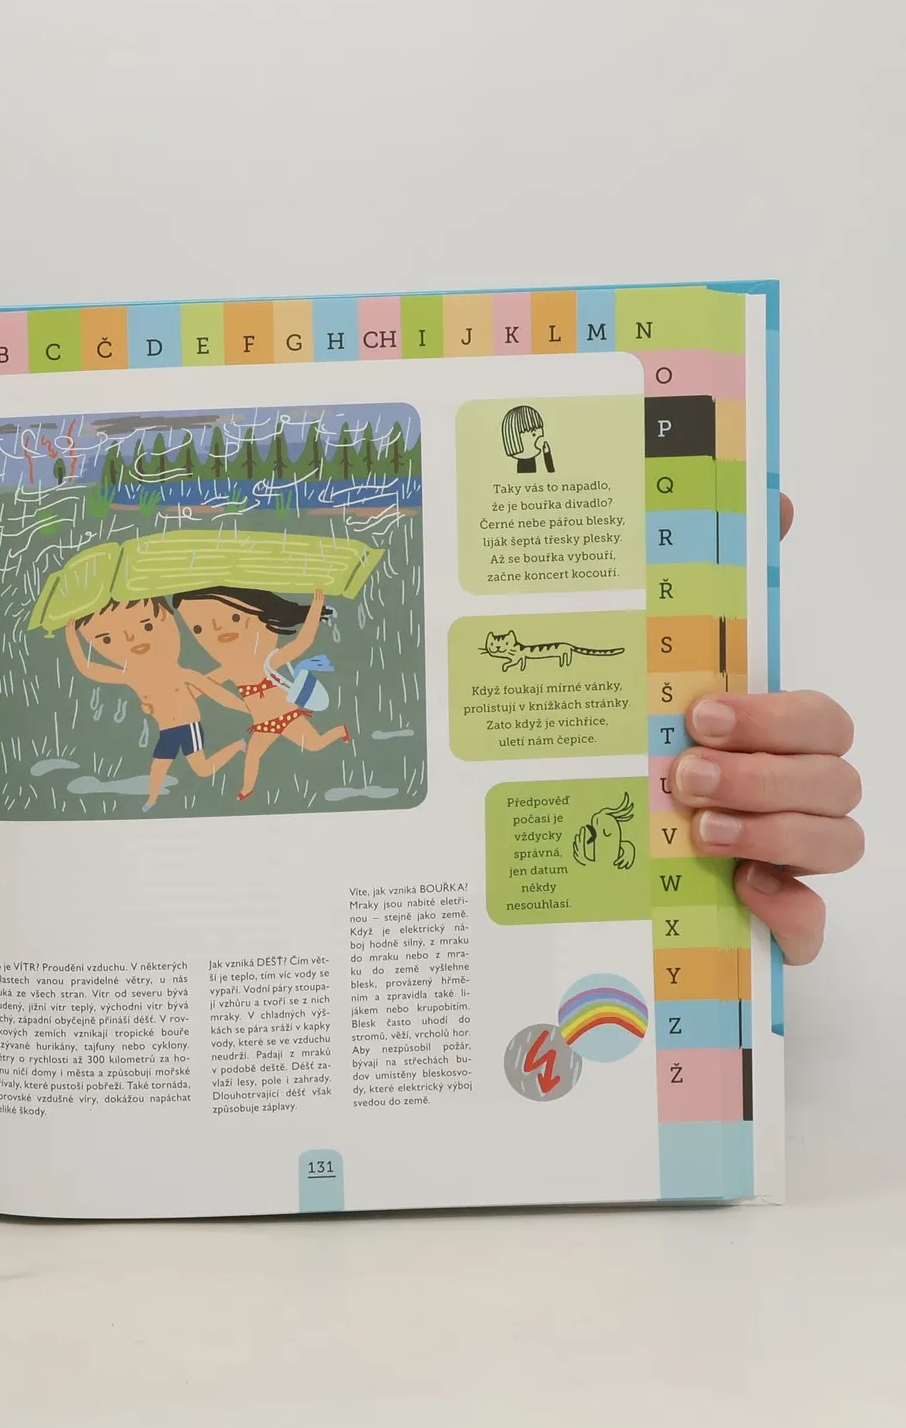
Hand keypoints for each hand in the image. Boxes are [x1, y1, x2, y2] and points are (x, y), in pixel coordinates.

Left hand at [672, 496, 860, 963]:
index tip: (701, 711)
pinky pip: (808, 929)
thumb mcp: (654, 679)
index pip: (822, 717)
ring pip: (838, 842)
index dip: (776, 715)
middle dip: (766, 771)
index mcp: (767, 738)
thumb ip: (715, 592)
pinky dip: (787, 911)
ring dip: (773, 830)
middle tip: (685, 772)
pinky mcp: (769, 925)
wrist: (589, 865)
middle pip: (836, 776)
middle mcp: (789, 795)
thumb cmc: (636, 760)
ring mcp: (787, 860)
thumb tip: (777, 499)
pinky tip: (741, 892)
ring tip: (697, 828)